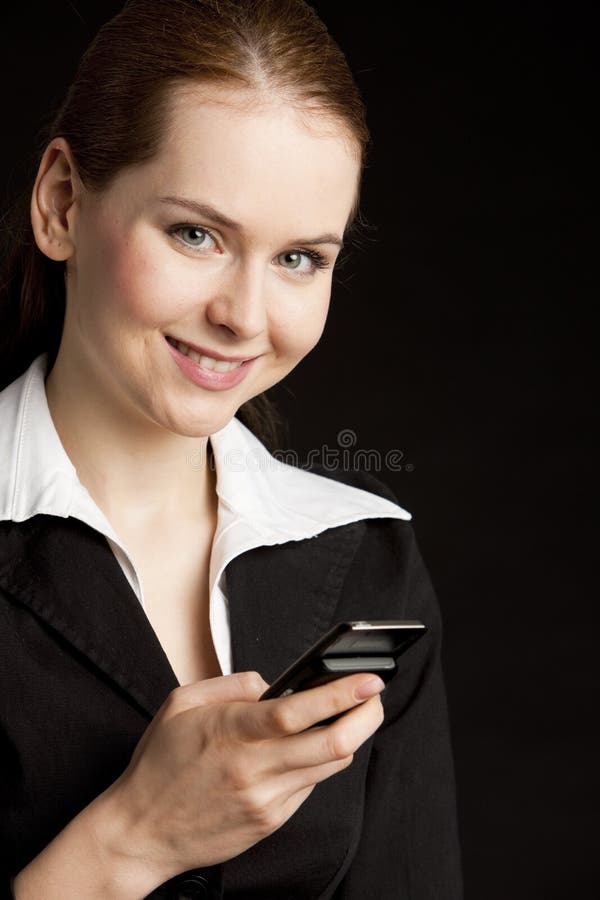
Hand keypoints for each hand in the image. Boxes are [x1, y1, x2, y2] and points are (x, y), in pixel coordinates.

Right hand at [102, 670, 384, 885]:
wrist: (141, 832)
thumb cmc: (159, 764)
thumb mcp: (180, 703)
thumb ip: (231, 684)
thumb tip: (271, 683)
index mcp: (231, 731)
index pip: (299, 711)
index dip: (341, 693)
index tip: (369, 679)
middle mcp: (254, 768)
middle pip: (332, 743)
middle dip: (367, 716)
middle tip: (375, 697)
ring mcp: (266, 799)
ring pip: (330, 765)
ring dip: (350, 737)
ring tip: (354, 715)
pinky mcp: (270, 821)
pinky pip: (309, 786)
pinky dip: (318, 762)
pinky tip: (311, 749)